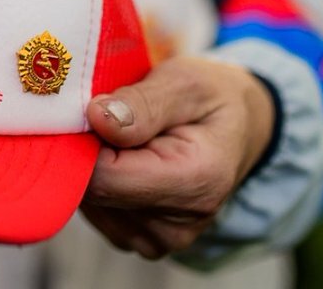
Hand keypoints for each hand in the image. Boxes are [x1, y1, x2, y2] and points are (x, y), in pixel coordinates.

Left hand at [81, 56, 274, 259]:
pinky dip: (100, 181)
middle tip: (109, 117)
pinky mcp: (139, 242)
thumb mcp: (185, 82)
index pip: (105, 177)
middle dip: (87, 151)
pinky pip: (96, 210)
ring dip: (92, 165)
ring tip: (125, 139)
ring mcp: (157, 241)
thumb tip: (97, 117)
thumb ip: (143, 102)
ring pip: (89, 202)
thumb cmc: (210, 100)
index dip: (84, 141)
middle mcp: (177, 226)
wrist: (237, 130)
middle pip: (94, 192)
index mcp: (196, 182)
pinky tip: (124, 160)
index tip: (90, 109)